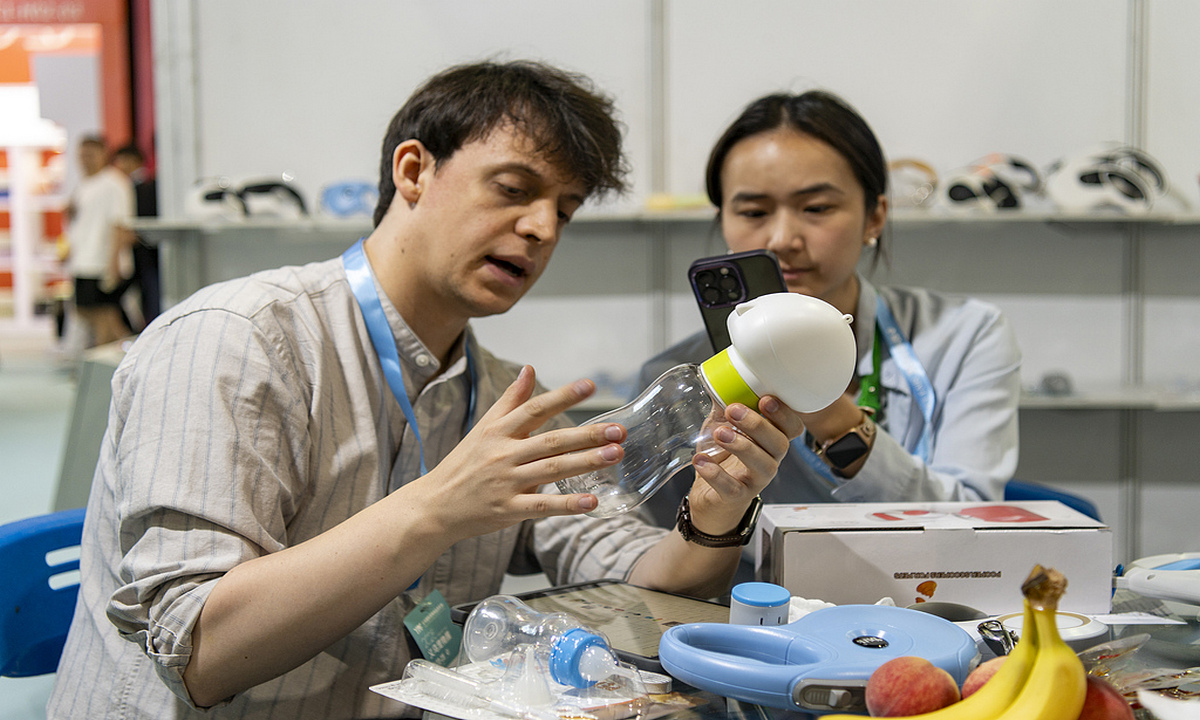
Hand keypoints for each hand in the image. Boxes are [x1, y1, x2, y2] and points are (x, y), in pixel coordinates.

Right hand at [414, 365, 625, 541]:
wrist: (434, 505)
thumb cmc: (464, 463)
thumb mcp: (484, 428)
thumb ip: (510, 400)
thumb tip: (530, 369)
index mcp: (498, 431)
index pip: (535, 409)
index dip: (563, 396)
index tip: (590, 385)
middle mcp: (503, 454)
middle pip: (551, 441)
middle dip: (587, 434)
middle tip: (618, 430)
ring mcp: (506, 483)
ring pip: (551, 470)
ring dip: (585, 463)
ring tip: (614, 455)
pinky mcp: (508, 509)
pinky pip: (541, 506)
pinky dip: (566, 504)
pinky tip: (592, 501)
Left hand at [686, 395, 803, 533]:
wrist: (709, 496)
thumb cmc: (721, 457)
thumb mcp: (720, 425)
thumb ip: (723, 406)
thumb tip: (719, 381)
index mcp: (770, 440)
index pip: (792, 427)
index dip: (784, 414)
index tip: (766, 398)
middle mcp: (769, 460)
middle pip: (779, 444)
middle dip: (758, 425)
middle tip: (734, 410)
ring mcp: (755, 480)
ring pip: (763, 465)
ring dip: (742, 446)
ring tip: (719, 433)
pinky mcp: (737, 496)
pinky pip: (732, 488)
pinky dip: (716, 475)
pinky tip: (701, 461)